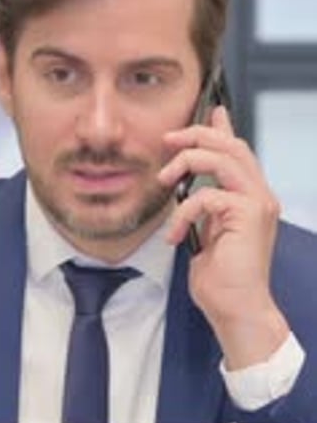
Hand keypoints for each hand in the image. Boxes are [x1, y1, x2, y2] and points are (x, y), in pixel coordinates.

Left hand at [158, 106, 289, 368]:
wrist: (237, 310)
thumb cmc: (222, 281)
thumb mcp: (207, 235)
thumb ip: (204, 209)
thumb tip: (188, 192)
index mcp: (251, 198)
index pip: (239, 151)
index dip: (223, 129)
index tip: (210, 112)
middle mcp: (260, 196)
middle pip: (231, 145)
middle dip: (195, 136)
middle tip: (167, 140)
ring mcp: (257, 203)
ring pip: (221, 158)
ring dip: (185, 162)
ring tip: (163, 181)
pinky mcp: (247, 215)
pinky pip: (207, 195)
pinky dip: (183, 212)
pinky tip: (175, 235)